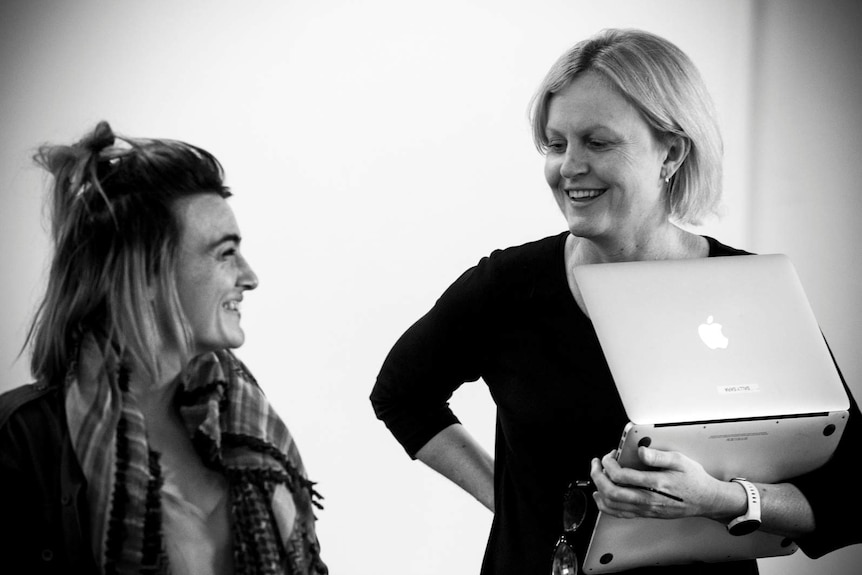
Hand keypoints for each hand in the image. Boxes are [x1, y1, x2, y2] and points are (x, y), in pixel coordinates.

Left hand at [590, 447, 728, 520]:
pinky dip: (605, 505)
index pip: (622, 476)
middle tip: (596, 463)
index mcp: (656, 484)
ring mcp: (646, 509)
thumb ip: (658, 456)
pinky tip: (602, 494)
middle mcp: (649, 500)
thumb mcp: (680, 460)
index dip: (609, 463)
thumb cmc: (693, 480)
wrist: (706, 500)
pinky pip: (620, 514)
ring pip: (613, 506)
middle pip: (612, 492)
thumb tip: (641, 451)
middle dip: (597, 475)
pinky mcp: (646, 514)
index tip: (609, 455)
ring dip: (599, 489)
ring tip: (597, 475)